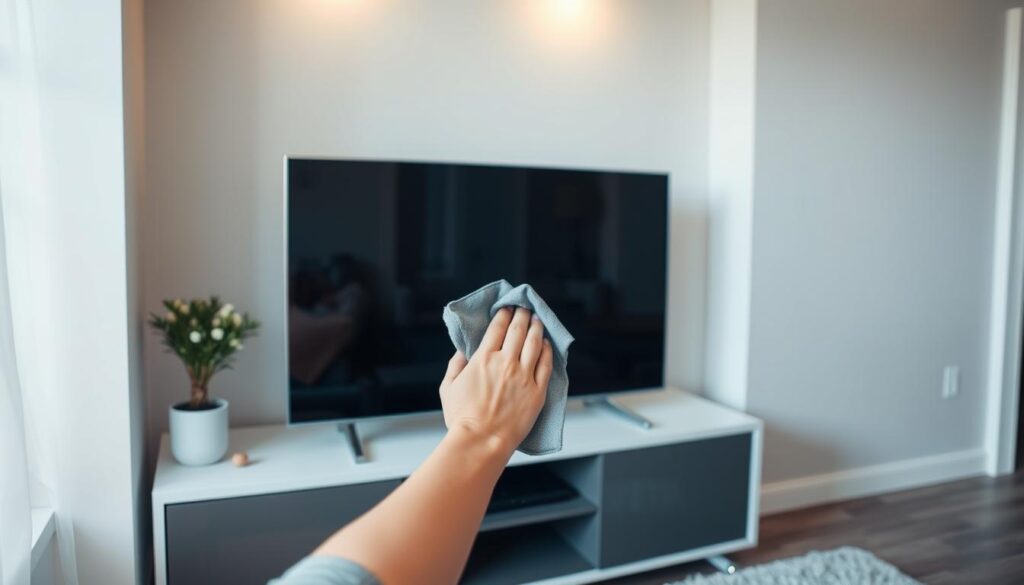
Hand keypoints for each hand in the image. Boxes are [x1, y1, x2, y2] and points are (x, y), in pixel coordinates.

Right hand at [439, 307, 553, 454]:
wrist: (481, 442)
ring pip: (534, 344)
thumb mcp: (448, 388)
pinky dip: (547, 351)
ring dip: (537, 328)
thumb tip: (462, 352)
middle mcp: (505, 363)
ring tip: (538, 320)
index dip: (503, 314)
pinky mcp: (537, 392)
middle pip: (518, 331)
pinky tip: (547, 345)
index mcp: (483, 359)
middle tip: (525, 308)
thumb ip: (455, 366)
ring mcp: (523, 377)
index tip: (507, 308)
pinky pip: (546, 365)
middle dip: (522, 316)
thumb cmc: (461, 419)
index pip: (497, 328)